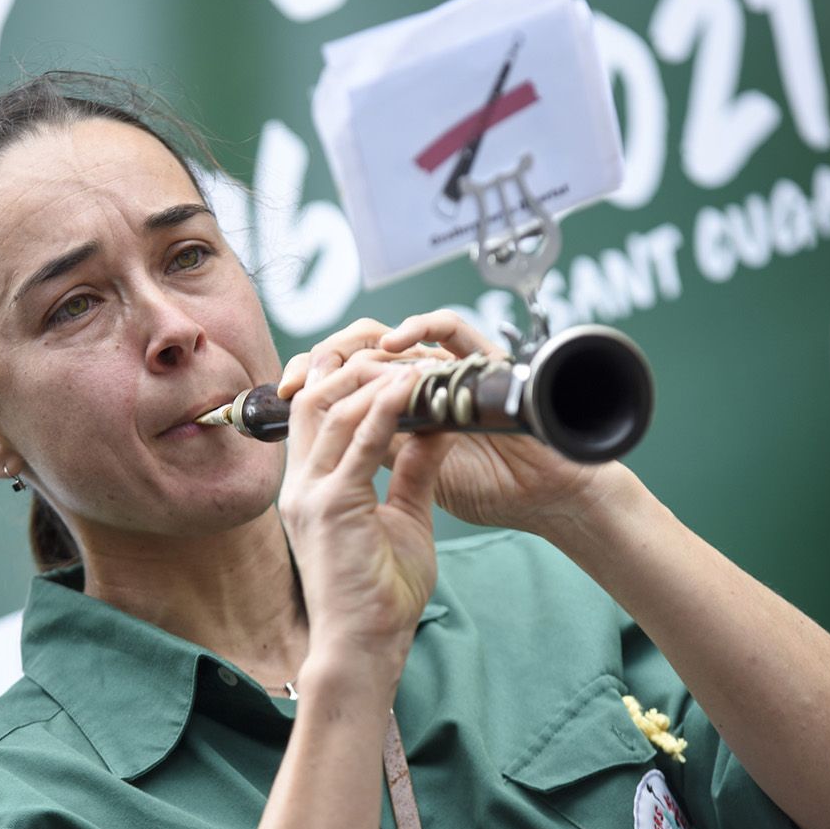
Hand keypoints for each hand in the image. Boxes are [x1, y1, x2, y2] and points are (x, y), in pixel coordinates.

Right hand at [278, 357, 452, 702]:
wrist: (365, 647)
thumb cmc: (380, 595)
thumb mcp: (404, 517)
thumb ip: (414, 469)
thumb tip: (436, 424)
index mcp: (311, 485)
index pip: (318, 410)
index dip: (347, 374)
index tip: (391, 357)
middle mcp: (300, 482)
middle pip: (316, 396)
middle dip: (352, 359)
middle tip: (397, 340)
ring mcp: (309, 492)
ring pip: (333, 408)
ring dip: (375, 377)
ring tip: (413, 358)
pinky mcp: (330, 505)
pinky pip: (359, 441)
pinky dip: (385, 408)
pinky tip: (411, 387)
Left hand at [282, 312, 617, 534]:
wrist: (546, 501)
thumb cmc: (493, 491)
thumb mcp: (418, 483)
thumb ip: (389, 458)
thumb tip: (340, 449)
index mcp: (407, 407)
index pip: (352, 377)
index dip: (315, 379)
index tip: (283, 395)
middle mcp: (427, 380)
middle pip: (367, 347)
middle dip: (326, 355)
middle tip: (297, 375)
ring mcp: (456, 366)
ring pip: (402, 333)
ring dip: (365, 341)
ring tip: (333, 360)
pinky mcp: (489, 361)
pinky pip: (454, 328)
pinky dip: (424, 328)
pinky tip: (395, 344)